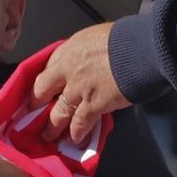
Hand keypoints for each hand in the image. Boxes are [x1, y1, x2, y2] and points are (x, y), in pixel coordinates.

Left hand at [30, 23, 128, 142]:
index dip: (43, 81)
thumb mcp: (99, 37)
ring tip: (49, 136)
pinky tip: (74, 140)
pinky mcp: (94, 104)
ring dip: (53, 126)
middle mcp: (69, 68)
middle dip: (37, 103)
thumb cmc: (127, 39)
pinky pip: (80, 122)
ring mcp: (79, 88)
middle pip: (44, 89)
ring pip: (59, 111)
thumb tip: (89, 62)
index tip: (39, 90)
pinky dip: (76, 132)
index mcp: (70, 49)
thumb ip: (87, 52)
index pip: (48, 67)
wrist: (143, 48)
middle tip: (33, 113)